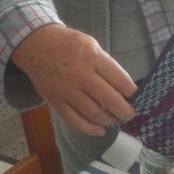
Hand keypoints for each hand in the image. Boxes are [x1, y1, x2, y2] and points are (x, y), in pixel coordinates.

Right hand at [11, 24, 136, 135]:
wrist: (37, 44)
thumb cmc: (69, 44)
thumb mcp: (92, 45)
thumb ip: (106, 65)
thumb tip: (123, 88)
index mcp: (93, 57)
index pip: (120, 80)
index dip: (132, 92)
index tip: (136, 97)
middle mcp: (80, 74)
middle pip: (109, 100)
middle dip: (125, 111)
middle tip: (130, 114)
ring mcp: (66, 90)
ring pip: (93, 113)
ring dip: (108, 120)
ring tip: (114, 120)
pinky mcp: (55, 101)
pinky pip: (74, 120)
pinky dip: (90, 128)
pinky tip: (100, 130)